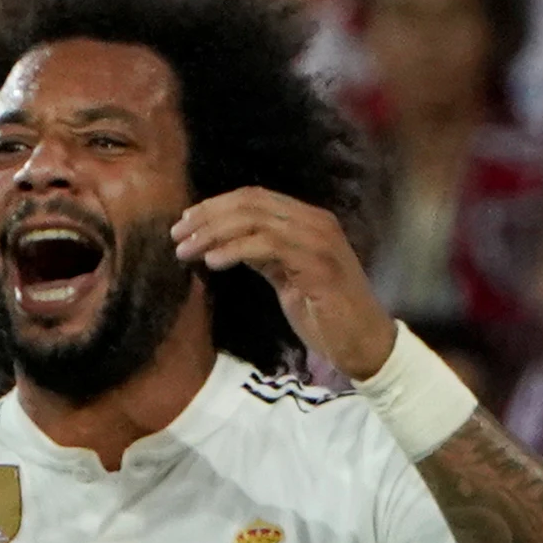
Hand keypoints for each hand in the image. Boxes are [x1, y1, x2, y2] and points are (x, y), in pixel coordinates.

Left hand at [169, 189, 393, 381]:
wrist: (365, 345)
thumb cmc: (328, 317)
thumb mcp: (288, 279)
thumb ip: (264, 256)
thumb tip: (225, 243)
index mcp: (309, 221)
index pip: (255, 197)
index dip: (215, 206)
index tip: (185, 223)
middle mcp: (316, 222)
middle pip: (251, 201)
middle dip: (207, 216)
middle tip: (177, 235)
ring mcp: (319, 240)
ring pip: (255, 219)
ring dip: (214, 233)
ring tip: (187, 250)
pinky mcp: (318, 263)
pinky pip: (267, 244)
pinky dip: (235, 249)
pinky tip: (213, 262)